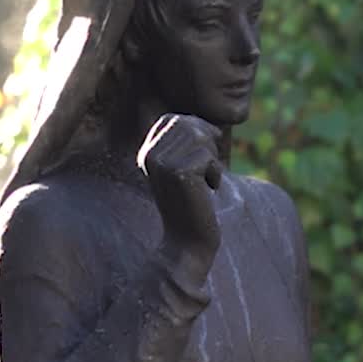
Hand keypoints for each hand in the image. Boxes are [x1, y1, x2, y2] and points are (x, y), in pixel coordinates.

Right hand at [137, 114, 223, 281]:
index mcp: (146, 152)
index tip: (205, 152)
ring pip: (200, 137)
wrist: (186, 242)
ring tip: (208, 179)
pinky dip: (216, 172)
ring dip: (212, 157)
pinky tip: (209, 189)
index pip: (171, 119)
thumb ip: (188, 146)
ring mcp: (163, 164)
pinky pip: (209, 157)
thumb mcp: (183, 171)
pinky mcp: (180, 174)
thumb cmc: (190, 206)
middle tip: (209, 166)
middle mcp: (150, 155)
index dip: (194, 127)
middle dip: (207, 141)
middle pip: (187, 124)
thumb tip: (214, 128)